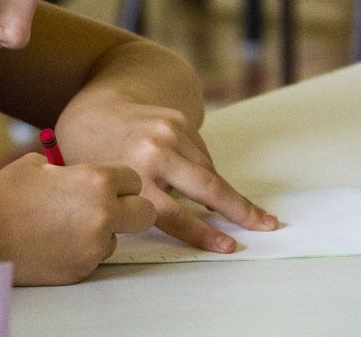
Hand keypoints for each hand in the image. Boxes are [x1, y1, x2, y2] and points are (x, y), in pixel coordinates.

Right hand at [0, 153, 154, 284]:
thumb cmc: (5, 196)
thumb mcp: (38, 164)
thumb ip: (69, 169)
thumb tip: (78, 175)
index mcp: (96, 181)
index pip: (134, 179)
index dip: (120, 181)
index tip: (107, 184)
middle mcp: (103, 215)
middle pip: (145, 213)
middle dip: (131, 208)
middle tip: (109, 207)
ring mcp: (94, 246)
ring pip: (117, 238)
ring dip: (103, 232)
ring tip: (66, 225)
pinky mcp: (82, 270)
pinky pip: (95, 257)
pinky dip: (83, 250)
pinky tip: (56, 242)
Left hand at [56, 102, 278, 253]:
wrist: (95, 112)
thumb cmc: (99, 161)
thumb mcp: (111, 190)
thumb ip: (142, 206)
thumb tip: (188, 225)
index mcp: (133, 176)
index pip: (174, 214)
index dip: (203, 234)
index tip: (229, 247)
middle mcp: (154, 152)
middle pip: (206, 188)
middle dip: (239, 210)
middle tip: (265, 225)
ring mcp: (169, 133)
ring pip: (208, 171)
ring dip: (223, 194)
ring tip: (241, 212)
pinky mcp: (178, 120)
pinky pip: (202, 153)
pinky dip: (204, 170)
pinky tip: (195, 177)